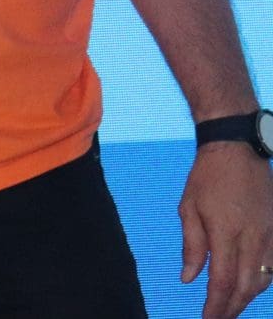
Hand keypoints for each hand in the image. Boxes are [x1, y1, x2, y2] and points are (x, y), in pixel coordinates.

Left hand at [179, 142, 272, 318]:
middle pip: (246, 287)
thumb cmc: (208, 178)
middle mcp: (253, 239)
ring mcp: (270, 236)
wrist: (237, 151)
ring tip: (231, 308)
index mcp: (226, 233)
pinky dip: (262, 282)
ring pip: (264, 280)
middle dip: (232, 308)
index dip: (216, 305)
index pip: (223, 281)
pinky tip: (251, 288)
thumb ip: (192, 247)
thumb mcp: (189, 208)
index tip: (207, 318)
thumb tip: (189, 279)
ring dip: (248, 298)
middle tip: (217, 318)